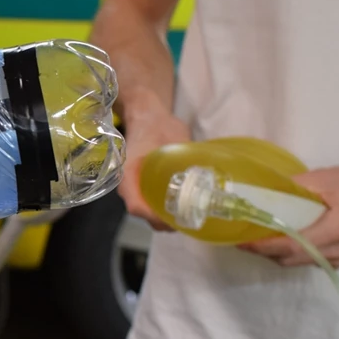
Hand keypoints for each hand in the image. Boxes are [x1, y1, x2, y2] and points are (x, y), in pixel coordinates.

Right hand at [119, 100, 190, 229]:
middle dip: (167, 221)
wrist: (147, 117)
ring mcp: (135, 189)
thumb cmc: (157, 127)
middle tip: (192, 218)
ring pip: (149, 213)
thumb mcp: (173, 139)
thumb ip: (185, 157)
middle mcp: (129, 186)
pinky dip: (167, 210)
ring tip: (192, 212)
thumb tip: (210, 173)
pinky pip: (152, 205)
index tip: (177, 217)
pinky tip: (186, 204)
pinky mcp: (143, 188)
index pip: (136, 206)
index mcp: (129, 174)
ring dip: (168, 217)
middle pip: (145, 215)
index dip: (156, 216)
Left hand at [239, 165, 338, 267]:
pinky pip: (307, 261)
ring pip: (298, 263)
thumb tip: (263, 192)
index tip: (242, 240)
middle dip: (263, 251)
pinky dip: (289, 254)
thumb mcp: (327, 178)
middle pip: (292, 259)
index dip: (265, 246)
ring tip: (255, 239)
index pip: (294, 245)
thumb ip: (295, 187)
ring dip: (274, 254)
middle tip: (242, 238)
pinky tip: (278, 241)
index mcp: (338, 229)